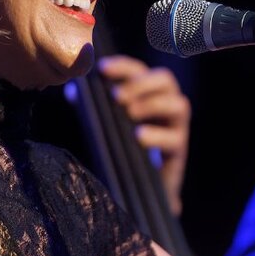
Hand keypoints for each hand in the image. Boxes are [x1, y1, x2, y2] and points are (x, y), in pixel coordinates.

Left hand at [98, 55, 190, 215]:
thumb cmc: (122, 149)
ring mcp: (176, 128)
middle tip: (117, 95)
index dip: (124, 66)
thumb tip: (75, 91)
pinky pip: (174, 139)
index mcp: (148, 94)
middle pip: (166, 80)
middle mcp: (166, 106)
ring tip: (130, 113)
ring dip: (153, 104)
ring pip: (179, 105)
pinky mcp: (178, 152)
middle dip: (142, 84)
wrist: (138, 189)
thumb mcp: (108, 124)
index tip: (102, 69)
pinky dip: (157, 135)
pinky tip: (139, 136)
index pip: (140, 70)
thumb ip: (94, 107)